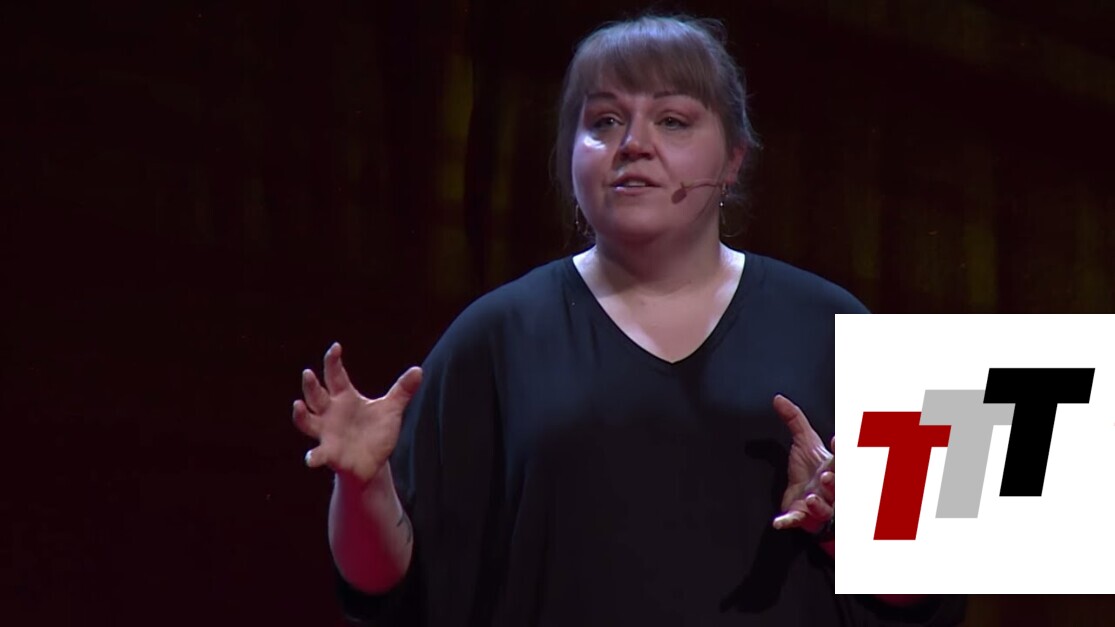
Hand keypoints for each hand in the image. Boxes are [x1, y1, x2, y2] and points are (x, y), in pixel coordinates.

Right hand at [292, 342, 422, 482]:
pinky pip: (318, 454)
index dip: (333, 361)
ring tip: (297, 405)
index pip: (335, 375)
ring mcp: (327, 433)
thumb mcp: (391, 410)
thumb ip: (402, 391)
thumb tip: (419, 370)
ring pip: (307, 421)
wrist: (372, 462)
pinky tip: (311, 459)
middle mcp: (330, 413)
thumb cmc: (376, 432)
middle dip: (310, 385)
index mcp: (344, 398)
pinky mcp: (330, 453)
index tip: (335, 347)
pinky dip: (314, 457)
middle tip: (308, 372)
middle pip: (315, 395)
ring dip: (300, 415)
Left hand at [772, 394, 834, 534]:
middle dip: (835, 483)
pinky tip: (778, 522)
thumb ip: (794, 420)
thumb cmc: (810, 470)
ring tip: (811, 499)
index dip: (841, 452)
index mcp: (833, 468)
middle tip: (827, 476)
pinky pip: (797, 521)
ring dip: (819, 505)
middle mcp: (830, 489)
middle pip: (837, 488)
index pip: (841, 460)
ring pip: (824, 509)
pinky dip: (788, 521)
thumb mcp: (804, 442)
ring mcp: (818, 505)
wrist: (803, 497)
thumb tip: (778, 399)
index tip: (836, 440)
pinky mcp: (803, 517)